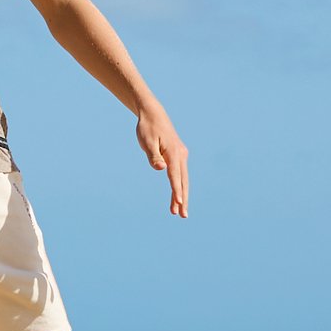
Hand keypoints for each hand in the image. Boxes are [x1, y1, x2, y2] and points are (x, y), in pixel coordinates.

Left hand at [136, 103, 190, 218]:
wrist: (153, 114)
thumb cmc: (148, 128)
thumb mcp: (147, 142)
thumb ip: (153, 156)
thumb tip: (161, 169)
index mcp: (173, 152)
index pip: (175, 176)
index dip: (177, 191)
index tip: (179, 204)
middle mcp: (180, 155)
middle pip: (183, 181)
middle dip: (183, 199)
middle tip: (183, 216)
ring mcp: (181, 155)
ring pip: (182, 179)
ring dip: (181, 195)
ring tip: (178, 212)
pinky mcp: (178, 156)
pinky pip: (180, 174)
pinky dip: (178, 186)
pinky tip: (177, 197)